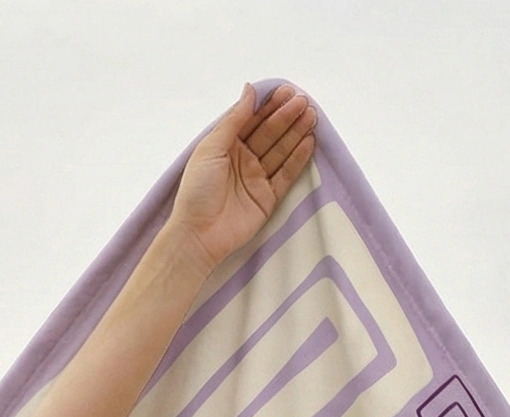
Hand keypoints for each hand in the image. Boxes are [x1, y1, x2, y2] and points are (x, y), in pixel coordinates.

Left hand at [167, 83, 317, 271]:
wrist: (198, 234)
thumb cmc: (197, 190)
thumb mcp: (211, 147)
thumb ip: (233, 119)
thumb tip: (250, 90)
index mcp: (226, 145)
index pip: (252, 120)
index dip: (269, 106)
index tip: (286, 91)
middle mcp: (243, 159)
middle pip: (269, 133)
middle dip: (286, 117)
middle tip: (303, 103)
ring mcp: (256, 179)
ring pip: (280, 151)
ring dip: (296, 133)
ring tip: (311, 116)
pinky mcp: (267, 198)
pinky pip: (286, 175)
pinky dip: (298, 159)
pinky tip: (309, 142)